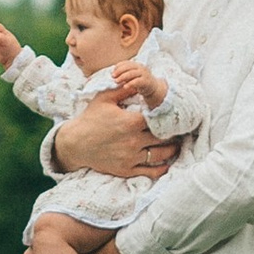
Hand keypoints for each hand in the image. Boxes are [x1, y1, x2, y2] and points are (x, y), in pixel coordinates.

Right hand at [50, 94, 178, 178]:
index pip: (158, 119)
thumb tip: (139, 81)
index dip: (166, 117)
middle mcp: (133, 141)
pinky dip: (161, 168)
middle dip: (171, 133)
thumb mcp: (104, 98)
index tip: (171, 115)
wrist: (75, 143)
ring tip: (176, 146)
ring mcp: (130, 157)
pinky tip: (166, 164)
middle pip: (162, 137)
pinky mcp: (126, 170)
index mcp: (130, 122)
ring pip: (160, 155)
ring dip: (171, 150)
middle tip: (178, 130)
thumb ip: (124, 89)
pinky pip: (149, 172)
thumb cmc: (90, 118)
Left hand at [110, 64, 165, 112]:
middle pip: (128, 67)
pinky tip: (125, 87)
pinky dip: (130, 83)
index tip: (112, 72)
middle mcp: (141, 68)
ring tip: (116, 81)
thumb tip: (113, 74)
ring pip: (132, 73)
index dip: (118, 66)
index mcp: (137, 65)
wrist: (153, 88)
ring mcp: (144, 74)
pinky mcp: (146, 82)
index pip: (126, 63)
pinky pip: (137, 81)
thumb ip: (125, 73)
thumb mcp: (133, 76)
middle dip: (119, 71)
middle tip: (113, 76)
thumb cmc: (140, 81)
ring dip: (123, 77)